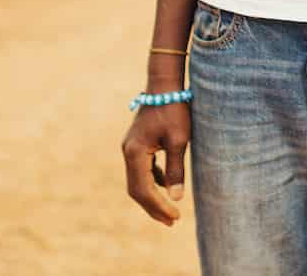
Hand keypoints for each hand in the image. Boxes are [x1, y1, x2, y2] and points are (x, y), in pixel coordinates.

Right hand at [121, 103, 190, 225]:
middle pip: (136, 189)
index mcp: (134, 152)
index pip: (144, 189)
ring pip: (137, 181)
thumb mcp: (179, 139)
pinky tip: (166, 187)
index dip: (158, 206)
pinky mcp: (137, 144)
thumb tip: (175, 198)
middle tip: (172, 221)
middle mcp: (127, 151)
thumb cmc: (174, 109)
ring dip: (152, 197)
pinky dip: (152, 182)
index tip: (175, 217)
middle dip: (153, 207)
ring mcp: (130, 147)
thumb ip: (175, 169)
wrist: (165, 85)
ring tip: (169, 211)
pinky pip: (141, 170)